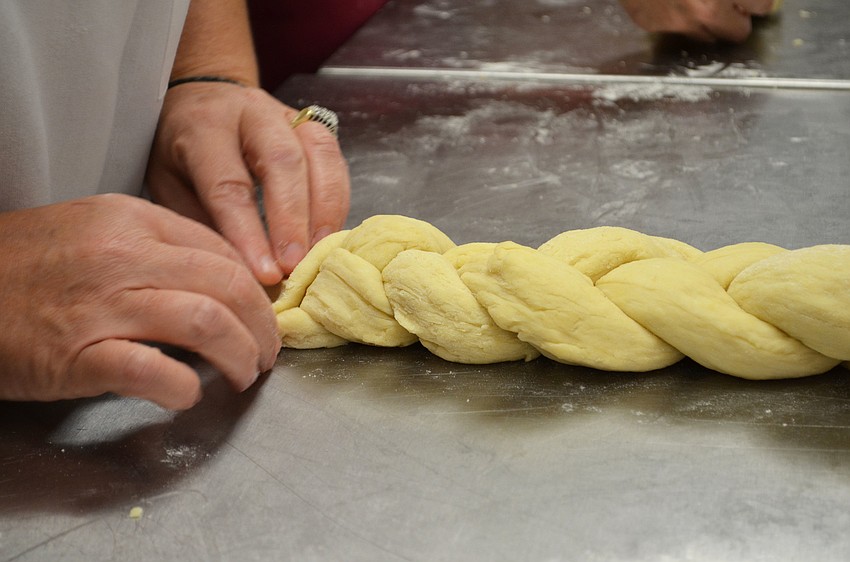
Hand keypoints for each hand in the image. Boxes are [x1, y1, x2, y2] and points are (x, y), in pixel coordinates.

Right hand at [0, 194, 280, 409]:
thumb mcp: (93, 233)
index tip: (263, 315)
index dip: (256, 288)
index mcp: (131, 219)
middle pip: (227, 284)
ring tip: (246, 375)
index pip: (221, 250)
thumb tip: (219, 281)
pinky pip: (155, 371)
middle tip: (268, 352)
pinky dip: (185, 388)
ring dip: (241, 355)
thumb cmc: (25, 267)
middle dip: (263, 325)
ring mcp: (100, 304)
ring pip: (206, 322)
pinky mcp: (78, 354)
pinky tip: (189, 396)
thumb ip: (154, 248)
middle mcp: (122, 254)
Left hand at [146, 82, 350, 285]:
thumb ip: (202, 223)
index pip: (230, 185)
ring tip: (320, 254)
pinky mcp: (314, 126)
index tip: (264, 274)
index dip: (249, 234)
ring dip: (325, 210)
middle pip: (282, 163)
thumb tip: (240, 272)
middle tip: (294, 267)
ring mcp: (288, 115)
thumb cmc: (183, 151)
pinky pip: (336, 160)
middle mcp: (250, 112)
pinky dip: (337, 201)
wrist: (203, 99)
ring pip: (319, 154)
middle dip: (292, 221)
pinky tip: (330, 234)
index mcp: (203, 126)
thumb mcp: (170, 186)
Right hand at [619, 0, 775, 42]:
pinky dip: (676, 15)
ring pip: (705, 35)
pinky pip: (673, 27)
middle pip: (737, 32)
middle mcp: (702, 11)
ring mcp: (674, 22)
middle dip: (737, 15)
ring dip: (708, 20)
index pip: (762, 6)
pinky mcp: (649, 23)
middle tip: (732, 2)